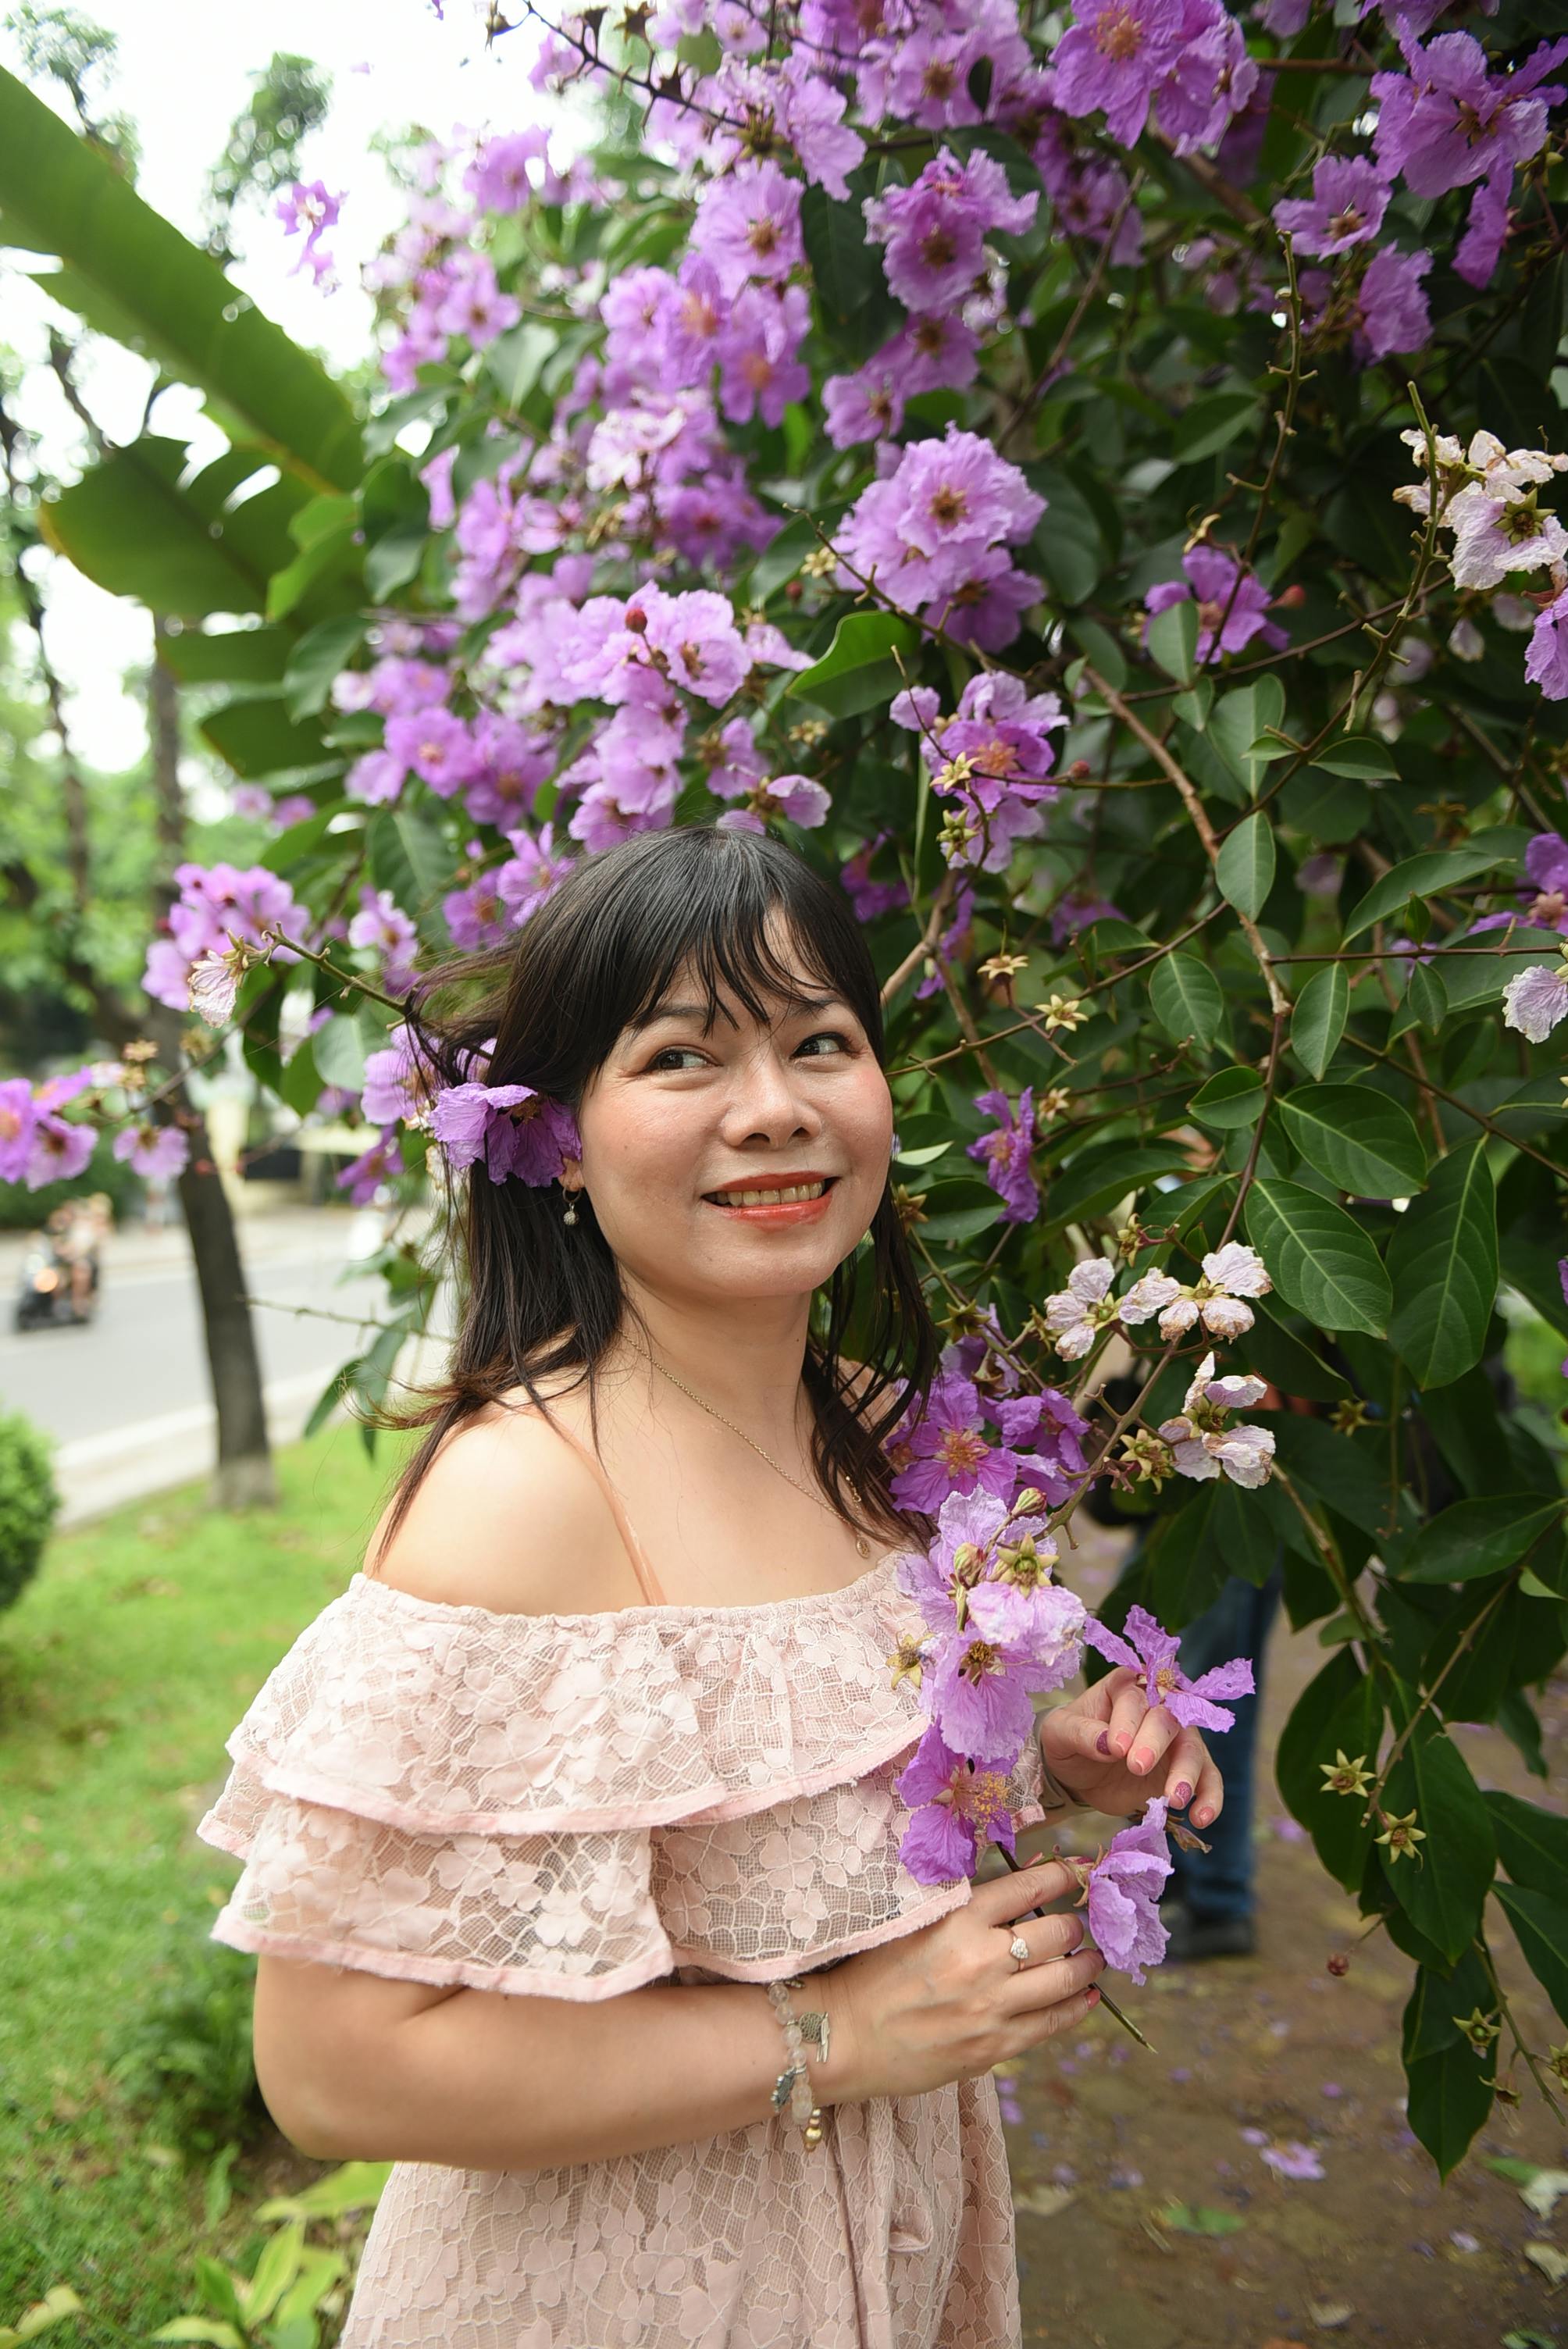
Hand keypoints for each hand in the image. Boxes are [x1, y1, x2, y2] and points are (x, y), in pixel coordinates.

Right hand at [819, 1859, 1104, 2104]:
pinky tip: (1088, 1997)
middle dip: (1076, 1924)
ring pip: (1065, 1978)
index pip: (1029, 1887)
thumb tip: (1018, 1890)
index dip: (1062, 1875)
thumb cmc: (874, 1973)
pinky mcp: (995, 2046)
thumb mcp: (916, 1922)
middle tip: (1079, 1922)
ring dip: (1087, 1964)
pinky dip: (1078, 2006)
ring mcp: (992, 2006)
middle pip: (1058, 1932)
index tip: (1076, 1871)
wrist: (845, 2035)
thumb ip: (965, 1908)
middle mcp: (982, 1958)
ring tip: (1093, 1957)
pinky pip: (1053, 2023)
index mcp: (959, 1919)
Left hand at [1038, 1666, 1223, 1825]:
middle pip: (1168, 1719)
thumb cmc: (1069, 1740)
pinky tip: (1200, 1818)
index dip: (1128, 1722)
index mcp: (1124, 1688)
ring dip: (1187, 1774)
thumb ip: (1080, 1732)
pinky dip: (1210, 1798)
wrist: (1078, 1771)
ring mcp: (1175, 1739)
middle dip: (1155, 1743)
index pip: (1134, 1698)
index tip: (1115, 1748)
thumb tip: (1105, 1742)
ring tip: (1173, 1800)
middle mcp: (1157, 1707)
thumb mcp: (1059, 1732)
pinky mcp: (1184, 1770)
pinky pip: (1208, 1780)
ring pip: (1193, 1750)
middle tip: (1138, 1767)